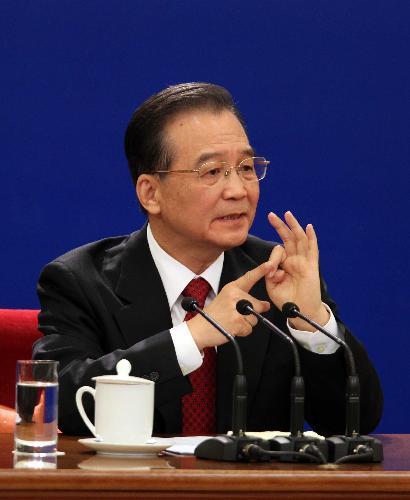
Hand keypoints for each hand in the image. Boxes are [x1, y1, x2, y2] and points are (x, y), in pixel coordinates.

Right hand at [187, 261, 273, 349]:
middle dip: (252, 313)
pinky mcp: (237, 322)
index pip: (249, 278)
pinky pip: (249, 329)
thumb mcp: (226, 300)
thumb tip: (266, 305)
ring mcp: (235, 309)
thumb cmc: (213, 315)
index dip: (260, 271)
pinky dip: (242, 332)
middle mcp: (234, 296)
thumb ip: (245, 300)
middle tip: (236, 316)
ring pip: (254, 319)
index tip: (270, 264)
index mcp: (231, 288)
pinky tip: (231, 328)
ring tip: (231, 322)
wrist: (199, 329)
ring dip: (246, 324)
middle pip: (257, 305)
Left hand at [265, 211, 328, 330]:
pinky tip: (309, 227)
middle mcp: (294, 260)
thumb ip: (269, 274)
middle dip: (279, 226)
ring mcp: (304, 262)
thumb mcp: (272, 287)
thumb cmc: (287, 300)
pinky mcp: (312, 266)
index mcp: (285, 265)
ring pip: (299, 240)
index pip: (277, 252)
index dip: (272, 259)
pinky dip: (311, 238)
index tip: (271, 273)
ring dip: (294, 226)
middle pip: (288, 238)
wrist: (301, 312)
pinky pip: (313, 250)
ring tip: (287, 214)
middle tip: (271, 215)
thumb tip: (272, 267)